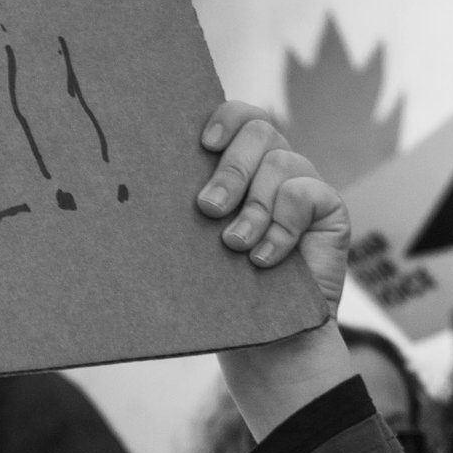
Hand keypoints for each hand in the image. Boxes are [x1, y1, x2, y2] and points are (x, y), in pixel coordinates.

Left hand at [197, 102, 356, 438]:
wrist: (263, 336)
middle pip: (260, 131)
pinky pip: (306, 195)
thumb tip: (123, 186)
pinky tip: (265, 258)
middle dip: (230, 169)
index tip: (203, 143)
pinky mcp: (330, 209)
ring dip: (252, 209)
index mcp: (238, 164)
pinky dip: (281, 227)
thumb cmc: (216, 285)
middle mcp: (273, 166)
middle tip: (207, 209)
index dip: (224, 117)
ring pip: (280, 165)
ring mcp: (304, 185)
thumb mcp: (190, 243)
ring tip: (234, 245)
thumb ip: (180, 210)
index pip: (238, 116)